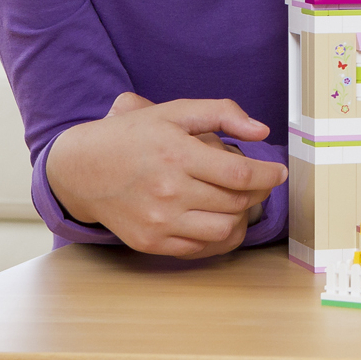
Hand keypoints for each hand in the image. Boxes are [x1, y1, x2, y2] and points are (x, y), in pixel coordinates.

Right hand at [47, 92, 287, 258]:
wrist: (80, 169)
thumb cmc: (133, 136)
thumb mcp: (175, 111)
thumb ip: (222, 113)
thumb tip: (261, 131)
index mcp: (177, 155)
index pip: (239, 174)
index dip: (268, 175)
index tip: (279, 173)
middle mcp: (168, 191)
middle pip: (235, 202)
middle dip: (258, 192)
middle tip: (259, 182)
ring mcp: (158, 221)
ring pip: (223, 229)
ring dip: (241, 216)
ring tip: (238, 200)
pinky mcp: (150, 242)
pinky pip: (200, 248)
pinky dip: (218, 236)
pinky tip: (218, 218)